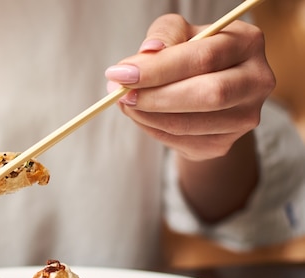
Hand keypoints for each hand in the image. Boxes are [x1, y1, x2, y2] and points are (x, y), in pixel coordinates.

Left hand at [104, 13, 274, 160]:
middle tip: (121, 93)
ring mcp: (243, 118)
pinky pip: (179, 141)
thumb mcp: (180, 33)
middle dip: (154, 96)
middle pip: (206, 95)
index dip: (159, 68)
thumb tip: (149, 52)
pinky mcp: (222, 144)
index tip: (121, 73)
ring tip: (125, 102)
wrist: (208, 90)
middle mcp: (256, 82)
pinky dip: (152, 128)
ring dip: (146, 115)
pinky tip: (140, 115)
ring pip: (187, 124)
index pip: (204, 58)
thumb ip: (165, 35)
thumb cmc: (191, 53)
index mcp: (248, 43)